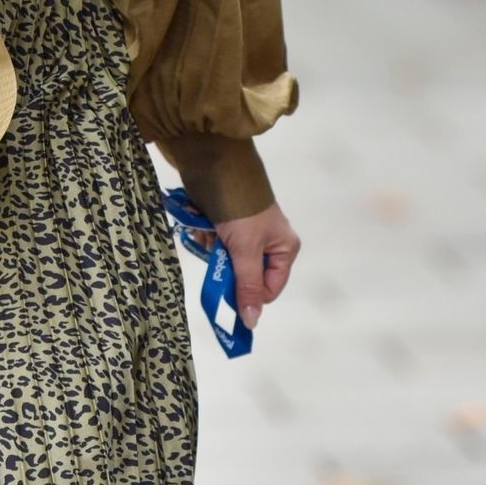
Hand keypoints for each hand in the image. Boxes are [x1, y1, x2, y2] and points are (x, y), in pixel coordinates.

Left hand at [184, 200, 300, 329]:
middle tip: (217, 250)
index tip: (226, 292)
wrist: (215, 163)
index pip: (267, 289)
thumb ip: (247, 286)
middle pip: (243, 275)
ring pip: (224, 259)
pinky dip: (205, 235)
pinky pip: (213, 242)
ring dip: (212, 248)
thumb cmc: (239, 207)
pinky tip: (202, 222)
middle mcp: (268, 242)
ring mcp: (245, 232)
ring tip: (209, 229)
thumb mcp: (245, 249)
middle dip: (225, 265)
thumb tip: (251, 322)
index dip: (247, 294)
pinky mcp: (224, 222)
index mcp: (283, 248)